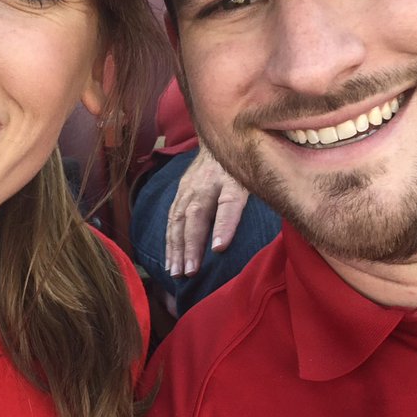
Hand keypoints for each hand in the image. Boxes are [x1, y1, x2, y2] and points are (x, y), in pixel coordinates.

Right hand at [166, 145, 248, 277]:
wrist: (217, 143)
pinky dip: (169, 240)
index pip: (225, 206)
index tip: (218, 250)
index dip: (223, 226)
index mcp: (224, 182)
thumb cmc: (237, 169)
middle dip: (189, 247)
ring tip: (174, 272)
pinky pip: (171, 220)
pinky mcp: (178, 195)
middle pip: (193, 219)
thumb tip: (222, 244)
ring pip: (177, 221)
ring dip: (174, 247)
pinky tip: (170, 259)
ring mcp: (186, 191)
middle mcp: (200, 188)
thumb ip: (238, 208)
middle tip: (187, 273)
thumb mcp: (247, 182)